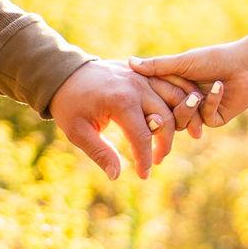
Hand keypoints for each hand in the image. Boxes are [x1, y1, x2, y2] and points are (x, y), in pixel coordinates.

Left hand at [50, 59, 183, 178]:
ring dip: (179, 122)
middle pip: (166, 119)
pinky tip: (179, 116)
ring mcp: (144, 76)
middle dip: (165, 144)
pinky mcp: (146, 72)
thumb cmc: (70, 104)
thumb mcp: (78, 131)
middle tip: (157, 159)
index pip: (142, 137)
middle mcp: (138, 86)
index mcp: (121, 101)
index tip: (144, 176)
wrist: (66, 73)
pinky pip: (172, 84)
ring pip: (175, 99)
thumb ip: (100, 152)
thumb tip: (117, 175)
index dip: (145, 159)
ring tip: (167, 141)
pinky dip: (180, 99)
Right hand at [129, 40, 247, 126]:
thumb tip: (128, 62)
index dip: (151, 100)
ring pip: (183, 123)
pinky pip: (204, 120)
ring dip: (191, 108)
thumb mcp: (183, 62)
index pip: (153, 100)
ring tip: (198, 94)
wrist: (246, 65)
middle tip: (173, 101)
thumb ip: (157, 67)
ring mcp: (198, 112)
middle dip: (170, 108)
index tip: (148, 96)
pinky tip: (220, 87)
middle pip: (166, 116)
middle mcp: (183, 101)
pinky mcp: (214, 119)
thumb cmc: (214, 58)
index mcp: (173, 87)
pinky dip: (211, 103)